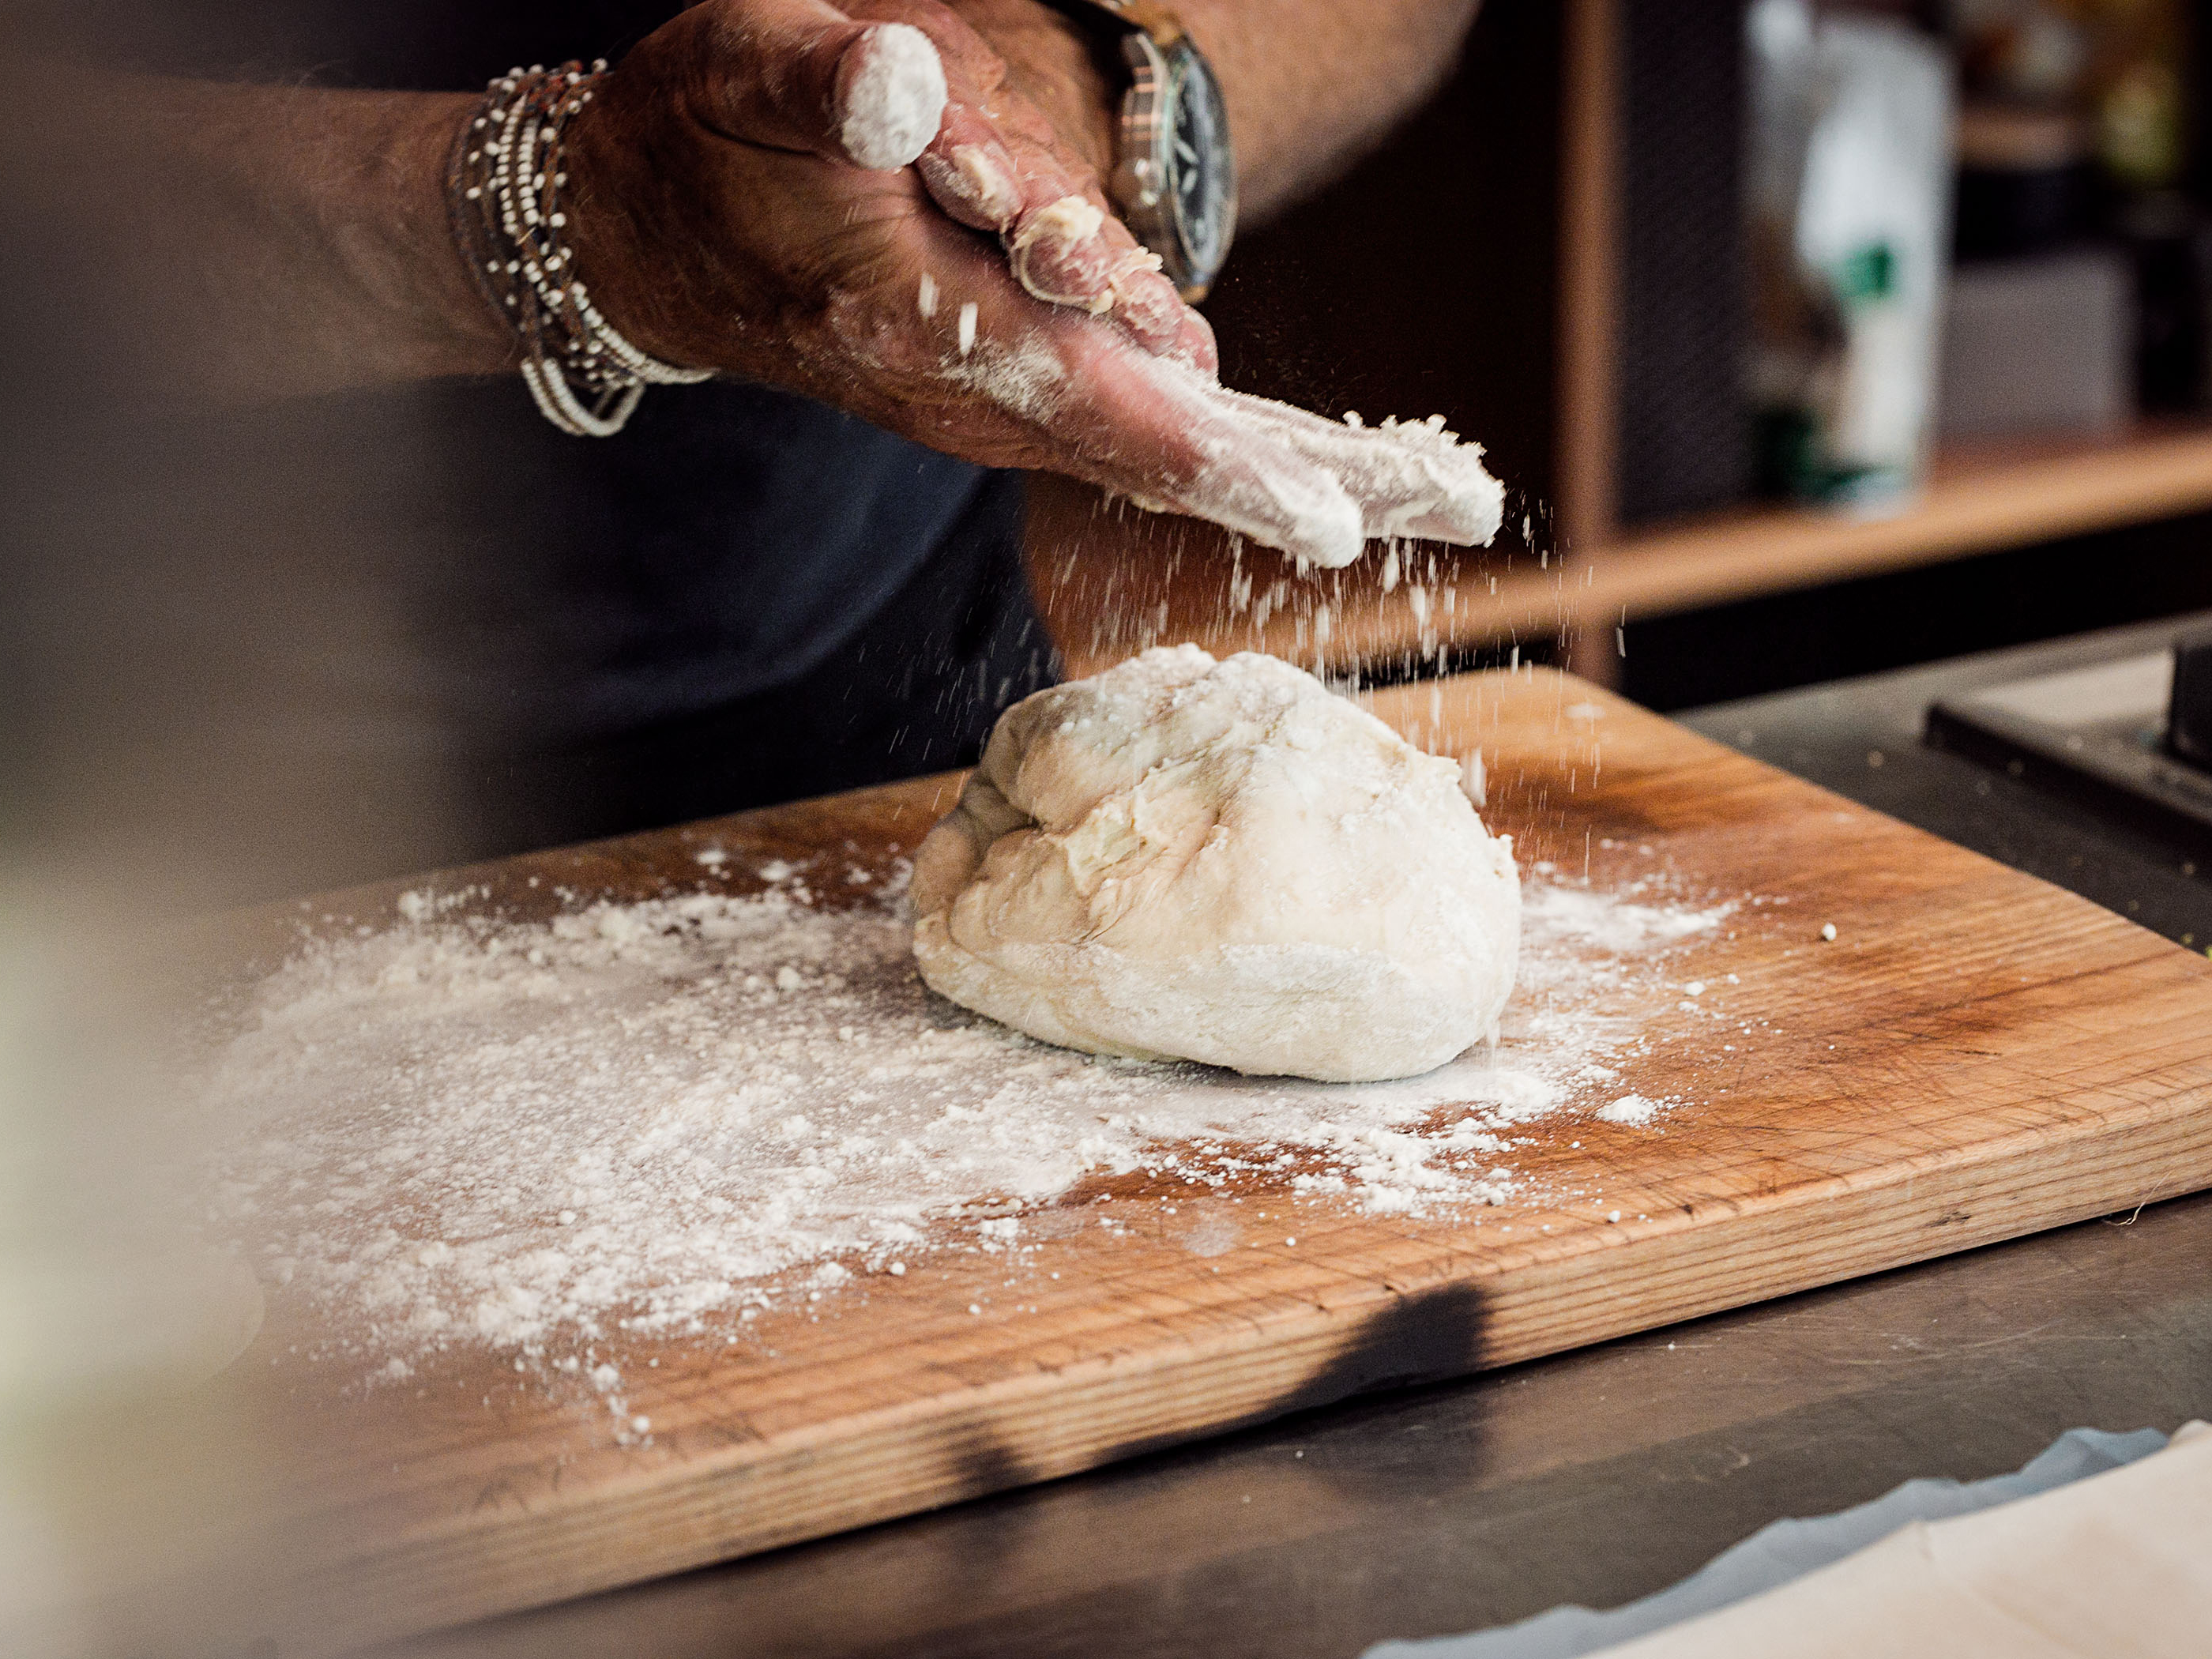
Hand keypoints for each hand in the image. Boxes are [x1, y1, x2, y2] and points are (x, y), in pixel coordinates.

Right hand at [553, 0, 1502, 566]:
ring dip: (1291, 464)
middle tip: (1450, 499)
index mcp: (918, 321)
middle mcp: (974, 389)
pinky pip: (1139, 430)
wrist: (656, 237)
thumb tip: (903, 84)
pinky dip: (1232, 446)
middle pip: (1165, 446)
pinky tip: (1314, 459)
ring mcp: (998, 402)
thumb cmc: (710, 145)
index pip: (1092, 398)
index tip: (1326, 516)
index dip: (1214, 454)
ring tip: (1425, 487)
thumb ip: (827, 89)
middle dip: (1304, 472)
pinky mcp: (1009, 389)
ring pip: (1164, 445)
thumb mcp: (746, 75)